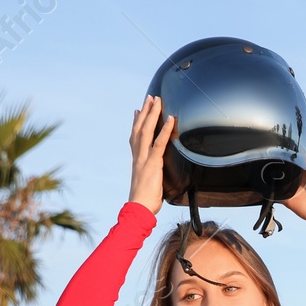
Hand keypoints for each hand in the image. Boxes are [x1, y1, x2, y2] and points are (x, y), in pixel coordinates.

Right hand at [128, 95, 174, 214]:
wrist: (139, 209)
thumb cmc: (145, 200)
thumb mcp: (147, 182)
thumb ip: (150, 174)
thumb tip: (153, 173)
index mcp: (137, 160)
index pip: (135, 137)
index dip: (136, 123)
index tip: (138, 110)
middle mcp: (138, 156)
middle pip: (140, 128)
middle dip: (145, 112)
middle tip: (150, 97)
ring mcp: (144, 158)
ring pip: (147, 131)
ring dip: (152, 114)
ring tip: (157, 100)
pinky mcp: (152, 163)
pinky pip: (159, 143)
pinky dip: (165, 130)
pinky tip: (170, 119)